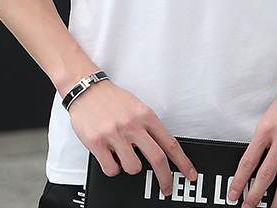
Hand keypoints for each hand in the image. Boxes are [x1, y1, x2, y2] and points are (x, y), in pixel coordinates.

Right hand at [66, 78, 198, 196]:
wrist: (86, 88)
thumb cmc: (111, 98)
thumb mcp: (136, 107)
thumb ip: (147, 127)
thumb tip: (161, 149)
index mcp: (145, 115)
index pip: (169, 142)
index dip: (182, 162)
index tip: (190, 173)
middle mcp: (132, 124)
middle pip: (157, 158)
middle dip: (165, 178)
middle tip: (167, 188)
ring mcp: (115, 134)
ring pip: (133, 167)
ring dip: (129, 166)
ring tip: (121, 154)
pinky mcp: (97, 142)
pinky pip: (112, 169)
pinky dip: (112, 167)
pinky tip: (109, 155)